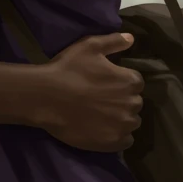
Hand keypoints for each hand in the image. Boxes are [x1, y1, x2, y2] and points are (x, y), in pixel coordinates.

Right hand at [35, 33, 143, 151]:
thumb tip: (131, 38)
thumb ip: (113, 41)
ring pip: (131, 122)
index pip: (136, 82)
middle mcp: (132, 104)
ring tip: (101, 114)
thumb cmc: (68, 69)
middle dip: (122, 99)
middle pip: (134, 102)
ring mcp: (123, 126)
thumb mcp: (89, 46)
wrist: (47, 97)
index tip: (106, 82)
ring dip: (121, 117)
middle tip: (101, 97)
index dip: (121, 81)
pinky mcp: (113, 143)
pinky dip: (118, 135)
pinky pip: (126, 140)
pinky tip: (102, 128)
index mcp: (129, 81)